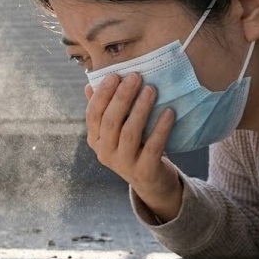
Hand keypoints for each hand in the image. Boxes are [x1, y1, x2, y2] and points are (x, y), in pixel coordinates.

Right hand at [84, 73, 182, 221]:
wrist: (152, 182)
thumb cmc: (134, 148)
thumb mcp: (116, 131)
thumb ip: (104, 110)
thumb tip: (89, 85)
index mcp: (95, 140)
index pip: (93, 114)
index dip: (102, 94)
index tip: (115, 75)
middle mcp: (104, 153)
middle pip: (110, 121)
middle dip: (122, 97)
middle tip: (135, 77)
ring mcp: (123, 164)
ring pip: (130, 132)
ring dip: (141, 108)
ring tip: (152, 89)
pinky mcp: (144, 171)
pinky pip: (153, 146)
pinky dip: (161, 128)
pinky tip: (169, 111)